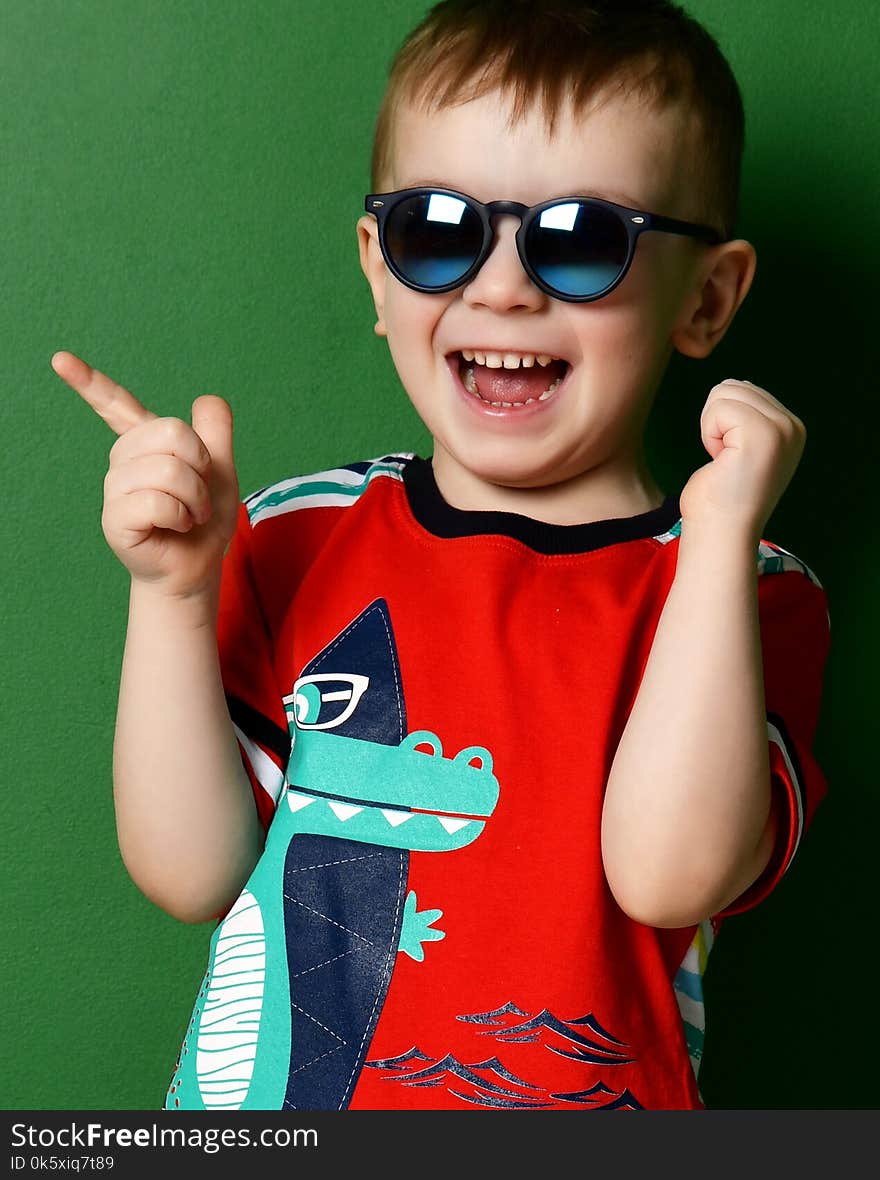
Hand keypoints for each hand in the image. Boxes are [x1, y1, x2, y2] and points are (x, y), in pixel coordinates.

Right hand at [52, 350, 240, 600]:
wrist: (200, 565)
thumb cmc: (205, 520)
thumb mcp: (222, 471)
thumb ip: (217, 433)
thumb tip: (208, 399)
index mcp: (145, 444)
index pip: (116, 406)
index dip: (90, 382)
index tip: (60, 360)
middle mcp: (124, 462)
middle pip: (171, 432)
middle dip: (201, 465)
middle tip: (200, 495)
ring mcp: (116, 490)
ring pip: (167, 469)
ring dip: (195, 497)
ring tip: (190, 514)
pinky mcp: (115, 519)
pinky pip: (155, 501)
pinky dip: (180, 514)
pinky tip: (175, 525)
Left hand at [678, 378, 805, 542]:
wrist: (720, 534)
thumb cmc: (719, 498)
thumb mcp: (741, 447)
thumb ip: (746, 417)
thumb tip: (733, 385)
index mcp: (791, 428)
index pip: (742, 389)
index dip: (721, 422)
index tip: (732, 458)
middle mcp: (793, 426)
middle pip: (731, 386)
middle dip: (715, 422)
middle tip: (725, 460)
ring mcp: (781, 429)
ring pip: (723, 393)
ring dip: (711, 429)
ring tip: (725, 461)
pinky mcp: (762, 434)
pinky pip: (717, 408)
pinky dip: (709, 435)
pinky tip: (721, 462)